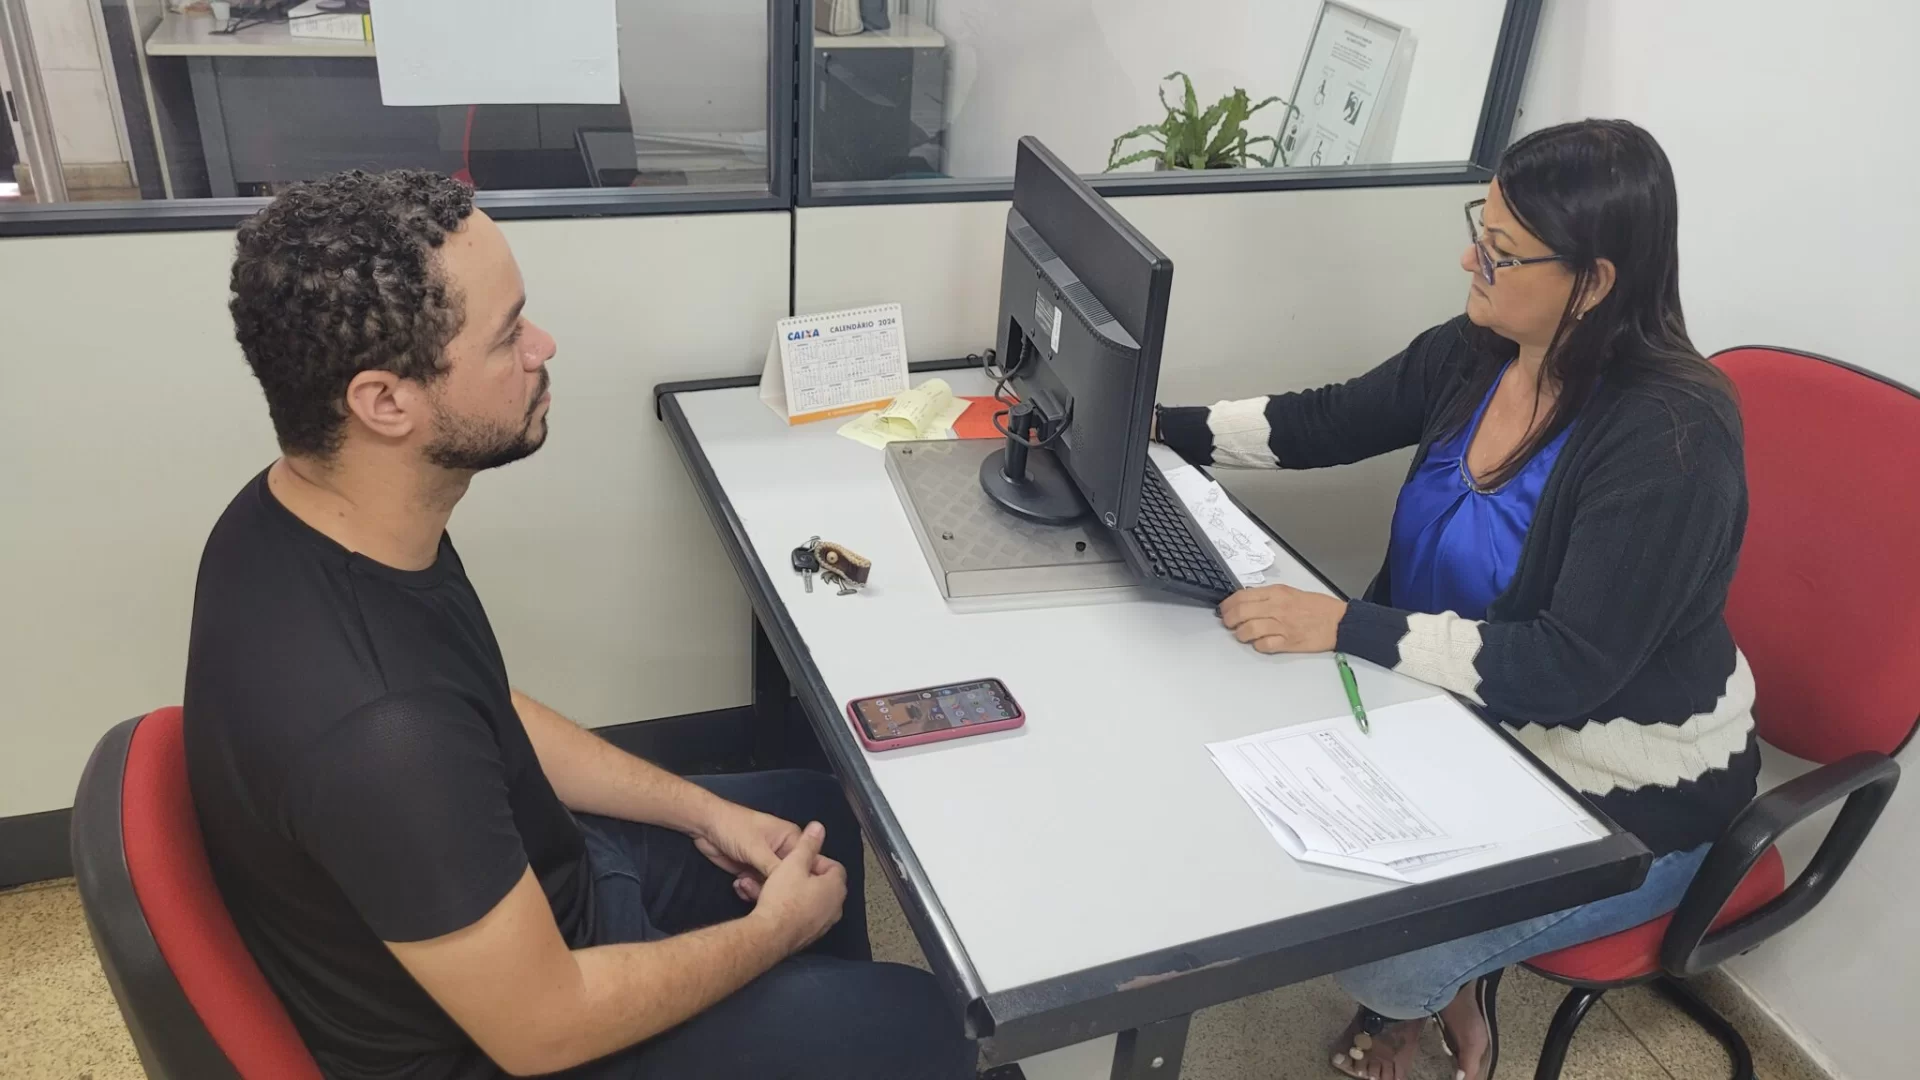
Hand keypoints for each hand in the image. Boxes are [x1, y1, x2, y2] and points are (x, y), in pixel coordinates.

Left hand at [693, 802, 801, 902]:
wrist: (705, 827)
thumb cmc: (735, 828)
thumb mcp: (757, 848)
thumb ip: (776, 868)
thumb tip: (795, 886)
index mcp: (791, 839)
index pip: (808, 862)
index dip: (805, 879)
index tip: (799, 895)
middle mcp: (782, 852)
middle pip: (790, 879)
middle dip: (777, 888)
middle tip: (761, 889)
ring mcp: (767, 863)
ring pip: (773, 886)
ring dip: (759, 890)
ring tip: (745, 883)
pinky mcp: (752, 872)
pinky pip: (758, 888)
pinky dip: (748, 890)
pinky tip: (739, 885)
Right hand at [749, 822, 846, 954]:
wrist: (769, 936)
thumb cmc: (783, 899)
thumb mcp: (793, 863)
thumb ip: (807, 844)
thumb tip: (818, 828)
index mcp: (836, 888)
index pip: (834, 866)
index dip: (815, 859)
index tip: (799, 859)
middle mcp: (834, 908)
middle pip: (822, 884)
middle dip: (802, 876)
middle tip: (785, 872)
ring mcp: (823, 924)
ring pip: (809, 900)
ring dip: (794, 891)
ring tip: (774, 886)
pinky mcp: (809, 936)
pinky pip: (802, 916)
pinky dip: (791, 908)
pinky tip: (773, 904)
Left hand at [1218, 584, 1347, 653]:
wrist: (1338, 621)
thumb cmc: (1317, 607)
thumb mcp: (1290, 592)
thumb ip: (1268, 596)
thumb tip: (1245, 601)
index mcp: (1276, 593)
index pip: (1242, 596)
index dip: (1227, 604)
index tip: (1223, 609)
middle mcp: (1277, 608)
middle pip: (1242, 613)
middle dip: (1229, 620)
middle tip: (1228, 623)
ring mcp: (1282, 625)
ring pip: (1249, 629)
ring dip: (1241, 634)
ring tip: (1243, 634)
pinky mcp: (1288, 642)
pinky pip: (1264, 645)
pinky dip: (1258, 645)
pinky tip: (1259, 643)